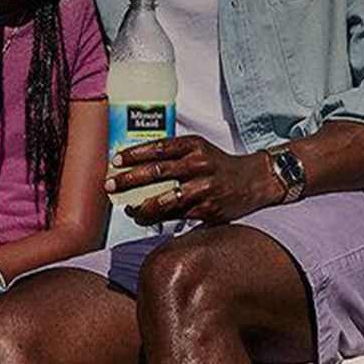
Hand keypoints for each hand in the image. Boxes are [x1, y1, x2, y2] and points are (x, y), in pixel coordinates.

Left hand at [108, 136, 281, 225]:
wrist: (255, 181)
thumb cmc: (219, 164)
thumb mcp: (199, 149)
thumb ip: (174, 155)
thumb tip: (136, 165)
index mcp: (194, 146)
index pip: (159, 147)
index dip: (134, 154)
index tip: (115, 160)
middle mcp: (199, 164)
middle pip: (157, 171)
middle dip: (129, 179)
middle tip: (109, 185)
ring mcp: (204, 188)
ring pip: (165, 199)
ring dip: (141, 206)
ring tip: (128, 209)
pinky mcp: (208, 209)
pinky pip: (177, 215)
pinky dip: (158, 218)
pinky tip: (145, 218)